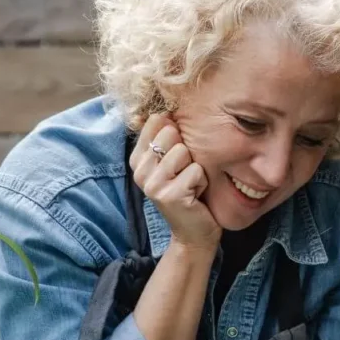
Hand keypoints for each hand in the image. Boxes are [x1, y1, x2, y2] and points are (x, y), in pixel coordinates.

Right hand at [132, 114, 220, 249]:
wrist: (193, 232)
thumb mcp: (173, 162)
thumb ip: (166, 136)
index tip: (177, 154)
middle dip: (188, 151)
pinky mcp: (169, 196)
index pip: (157, 120)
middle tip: (185, 173)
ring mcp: (152, 184)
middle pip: (171, 133)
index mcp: (137, 158)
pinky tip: (194, 196)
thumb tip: (167, 107)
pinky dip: (202, 182)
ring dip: (196, 167)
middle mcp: (139, 170)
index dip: (176, 132)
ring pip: (184, 151)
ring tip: (190, 184)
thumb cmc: (188, 191)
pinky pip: (196, 171)